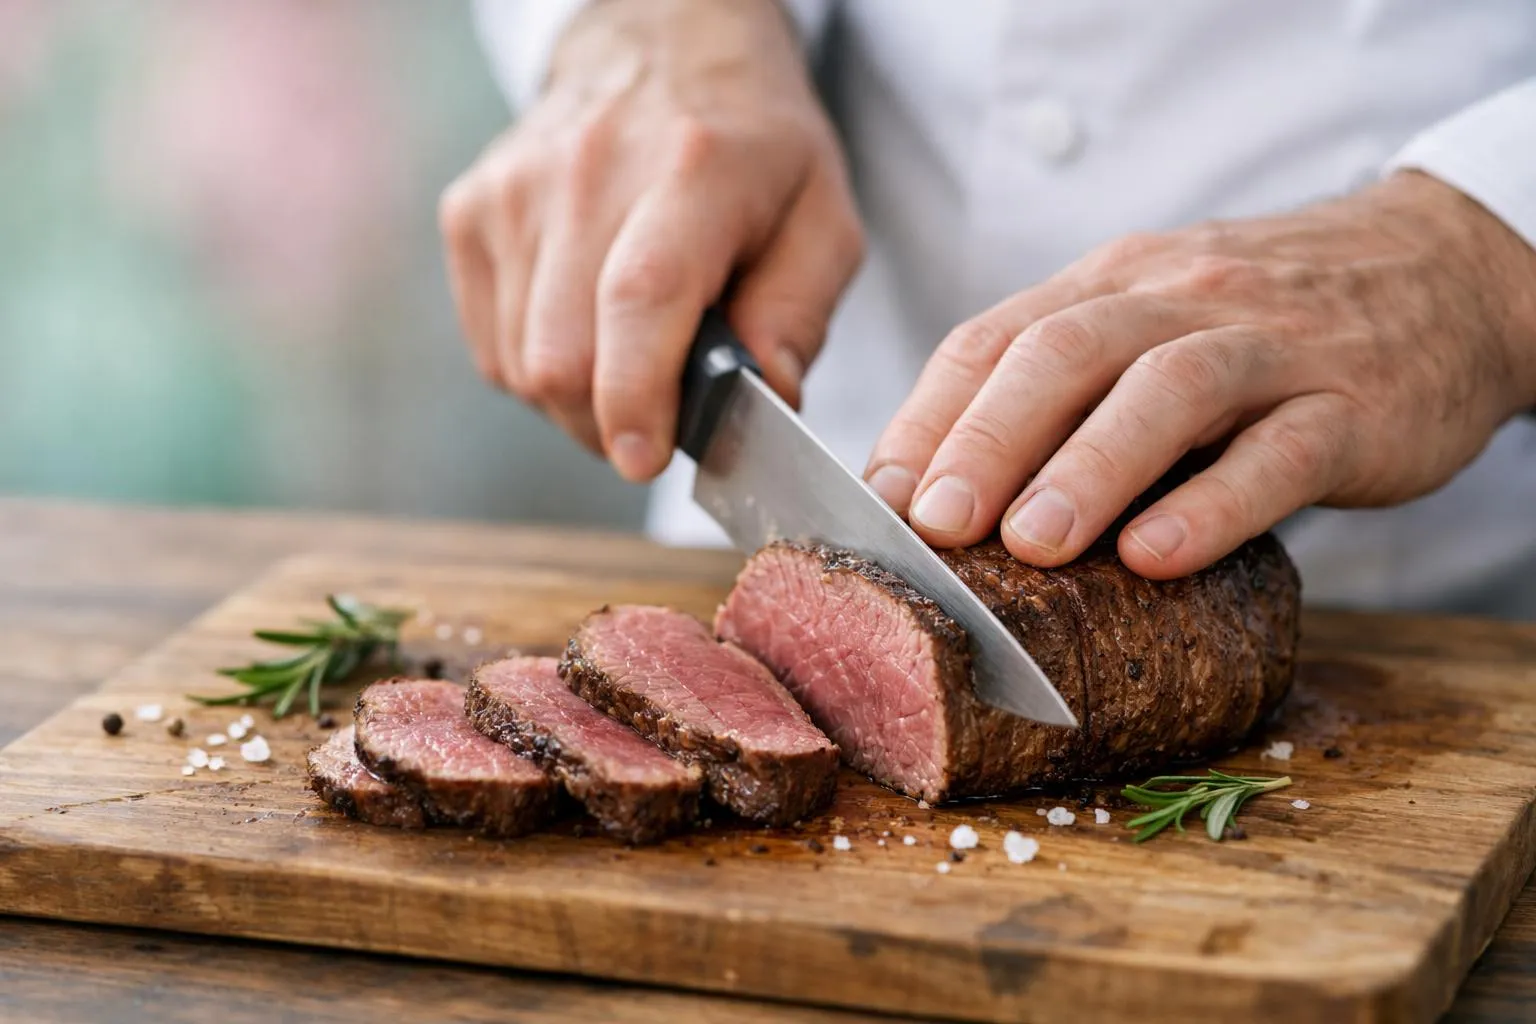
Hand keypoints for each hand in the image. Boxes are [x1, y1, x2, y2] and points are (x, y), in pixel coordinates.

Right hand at [438, 0, 862, 480]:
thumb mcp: (821, 219)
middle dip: (613, 424)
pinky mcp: (470, 212)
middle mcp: (587, 172)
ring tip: (628, 365)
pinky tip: (585, 333)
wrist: (660, 50)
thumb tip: (766, 397)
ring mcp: (514, 191)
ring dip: (578, 403)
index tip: (645, 457)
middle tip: (660, 419)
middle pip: (565, 357)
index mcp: (693, 171)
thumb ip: (800, 313)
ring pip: (523, 366)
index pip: (641, 297)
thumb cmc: (753, 151)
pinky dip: (540, 370)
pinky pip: (493, 348)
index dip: (636, 394)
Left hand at [864, 172, 1535, 577]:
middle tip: (936, 527)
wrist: (1440, 274)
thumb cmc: (1258, 327)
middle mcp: (1178, 300)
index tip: (876, 501)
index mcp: (1109, 285)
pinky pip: (1279, 453)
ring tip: (1032, 546)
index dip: (927, 419)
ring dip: (1089, 469)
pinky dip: (1213, 505)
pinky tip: (1158, 557)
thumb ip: (1057, 388)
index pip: (993, 338)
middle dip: (987, 441)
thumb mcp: (1148, 325)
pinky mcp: (1352, 406)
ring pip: (1167, 391)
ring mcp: (1270, 348)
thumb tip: (929, 488)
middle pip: (1064, 353)